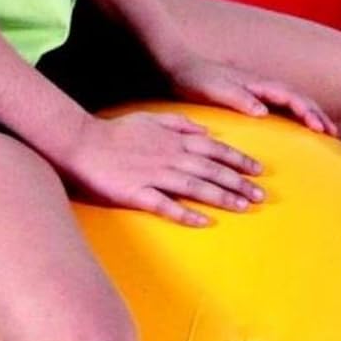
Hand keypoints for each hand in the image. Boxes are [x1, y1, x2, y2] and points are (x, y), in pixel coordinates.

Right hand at [57, 112, 265, 227]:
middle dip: (239, 182)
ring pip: (196, 187)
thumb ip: (179, 123)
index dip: (238, 160)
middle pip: (211, 169)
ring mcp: (153, 175)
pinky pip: (165, 205)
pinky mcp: (136, 193)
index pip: (214, 149)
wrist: (79, 143)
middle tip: (261, 196)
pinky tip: (204, 222)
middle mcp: (169, 156)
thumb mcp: (150, 118)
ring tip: (243, 207)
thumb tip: (204, 130)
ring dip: (222, 197)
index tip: (258, 171)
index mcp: (173, 140)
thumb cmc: (114, 132)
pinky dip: (186, 213)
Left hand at [163, 52, 336, 135]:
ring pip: (291, 102)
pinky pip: (278, 107)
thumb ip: (238, 98)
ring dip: (309, 115)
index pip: (291, 97)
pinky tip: (294, 130)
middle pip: (298, 98)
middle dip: (318, 114)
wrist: (177, 66)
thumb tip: (264, 111)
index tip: (321, 129)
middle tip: (335, 134)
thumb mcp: (214, 89)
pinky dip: (293, 117)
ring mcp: (256, 90)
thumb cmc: (194, 77)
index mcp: (257, 83)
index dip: (308, 112)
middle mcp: (261, 85)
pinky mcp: (248, 97)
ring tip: (324, 132)